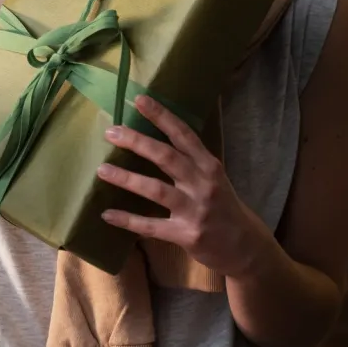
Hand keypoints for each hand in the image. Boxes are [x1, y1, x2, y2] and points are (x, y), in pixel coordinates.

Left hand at [96, 94, 271, 277]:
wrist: (246, 247)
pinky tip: (107, 214)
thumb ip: (190, 161)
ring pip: (156, 190)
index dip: (161, 116)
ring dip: (126, 179)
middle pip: (166, 157)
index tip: (139, 99)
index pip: (184, 134)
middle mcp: (203, 184)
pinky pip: (151, 226)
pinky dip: (128, 220)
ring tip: (102, 170)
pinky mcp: (187, 235)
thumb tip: (151, 139)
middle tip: (111, 132)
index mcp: (209, 165)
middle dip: (137, 142)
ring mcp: (196, 210)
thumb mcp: (214, 179)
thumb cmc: (223, 207)